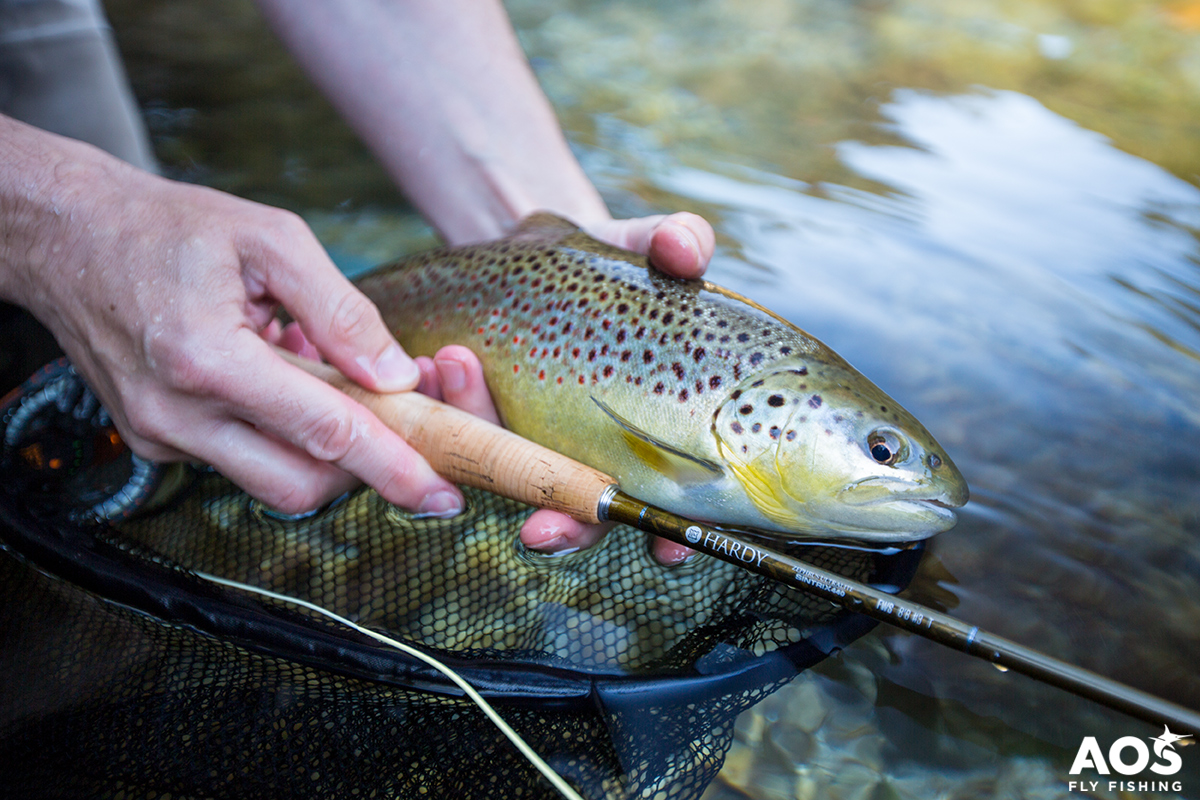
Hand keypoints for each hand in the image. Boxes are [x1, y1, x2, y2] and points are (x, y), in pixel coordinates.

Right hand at [4, 125, 462, 518]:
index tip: (441, 491)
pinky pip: (238, 458)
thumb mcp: (270, 240)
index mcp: (207, 359)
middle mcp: (177, 415)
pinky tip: (279, 373)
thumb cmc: (168, 228)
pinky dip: (279, 431)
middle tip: (401, 420)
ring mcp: (160, 436)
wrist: (67, 237)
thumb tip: (395, 375)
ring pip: (270, 480)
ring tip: (322, 368)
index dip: (392, 464)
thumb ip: (341, 311)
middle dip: (362, 468)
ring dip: (320, 444)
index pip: (322, 432)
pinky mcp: (155, 442)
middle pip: (299, 484)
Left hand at [416, 212, 714, 564]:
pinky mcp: (475, 421)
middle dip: (557, 516)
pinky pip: (450, 430)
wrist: (538, 252)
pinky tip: (421, 365)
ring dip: (471, 436)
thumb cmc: (611, 264)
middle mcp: (587, 450)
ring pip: (502, 468)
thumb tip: (686, 250)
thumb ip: (678, 243)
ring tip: (448, 364)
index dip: (673, 536)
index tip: (665, 552)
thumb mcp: (647, 244)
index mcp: (645, 431)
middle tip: (534, 524)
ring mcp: (528, 440)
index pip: (668, 498)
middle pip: (578, 506)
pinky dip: (435, 402)